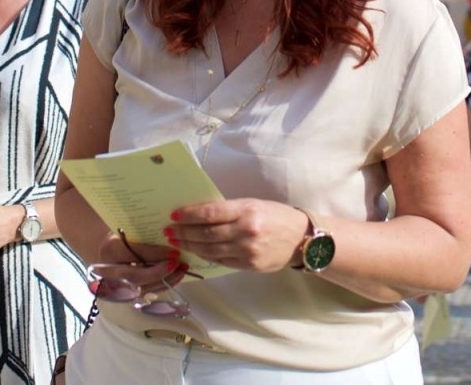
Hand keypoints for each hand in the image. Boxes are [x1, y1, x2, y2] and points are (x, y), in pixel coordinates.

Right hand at [85, 231, 185, 296]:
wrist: (110, 250)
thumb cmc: (124, 236)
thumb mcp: (131, 231)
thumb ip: (145, 236)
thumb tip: (172, 238)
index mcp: (110, 249)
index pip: (133, 253)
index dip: (154, 254)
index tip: (173, 251)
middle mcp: (109, 271)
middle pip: (135, 277)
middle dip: (159, 272)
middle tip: (177, 263)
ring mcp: (117, 285)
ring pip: (143, 288)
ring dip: (165, 280)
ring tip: (182, 269)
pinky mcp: (127, 294)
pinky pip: (147, 292)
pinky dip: (164, 285)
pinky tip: (176, 276)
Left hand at [167, 198, 308, 272]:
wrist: (301, 239)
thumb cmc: (275, 216)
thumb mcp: (254, 204)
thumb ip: (230, 210)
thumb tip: (199, 214)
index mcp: (247, 210)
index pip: (210, 213)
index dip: (189, 215)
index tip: (174, 215)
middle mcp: (246, 230)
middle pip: (206, 233)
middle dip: (184, 232)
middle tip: (168, 230)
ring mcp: (247, 250)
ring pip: (210, 249)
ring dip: (190, 245)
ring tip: (176, 242)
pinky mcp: (249, 265)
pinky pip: (221, 261)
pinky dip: (205, 256)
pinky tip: (196, 251)